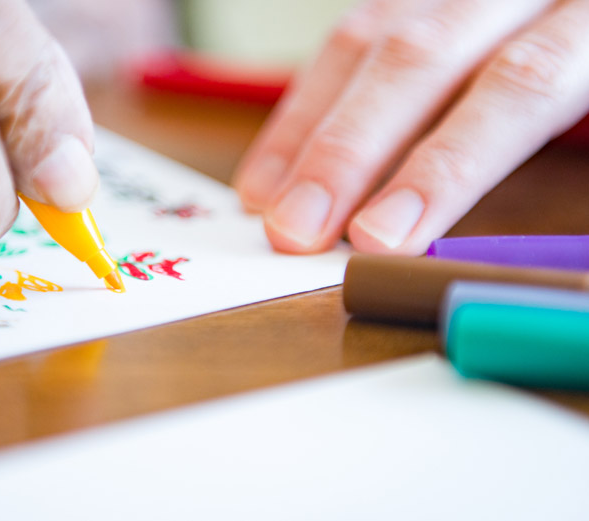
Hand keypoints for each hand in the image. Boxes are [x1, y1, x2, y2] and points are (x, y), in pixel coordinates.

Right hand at [234, 0, 588, 253]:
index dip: (443, 169)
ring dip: (306, 134)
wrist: (584, 2)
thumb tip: (473, 241)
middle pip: (419, 59)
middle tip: (296, 231)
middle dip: (345, 153)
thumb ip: (549, 145)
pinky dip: (304, 108)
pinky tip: (278, 163)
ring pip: (365, 41)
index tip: (379, 238)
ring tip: (268, 207)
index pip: (518, 87)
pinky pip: (347, 40)